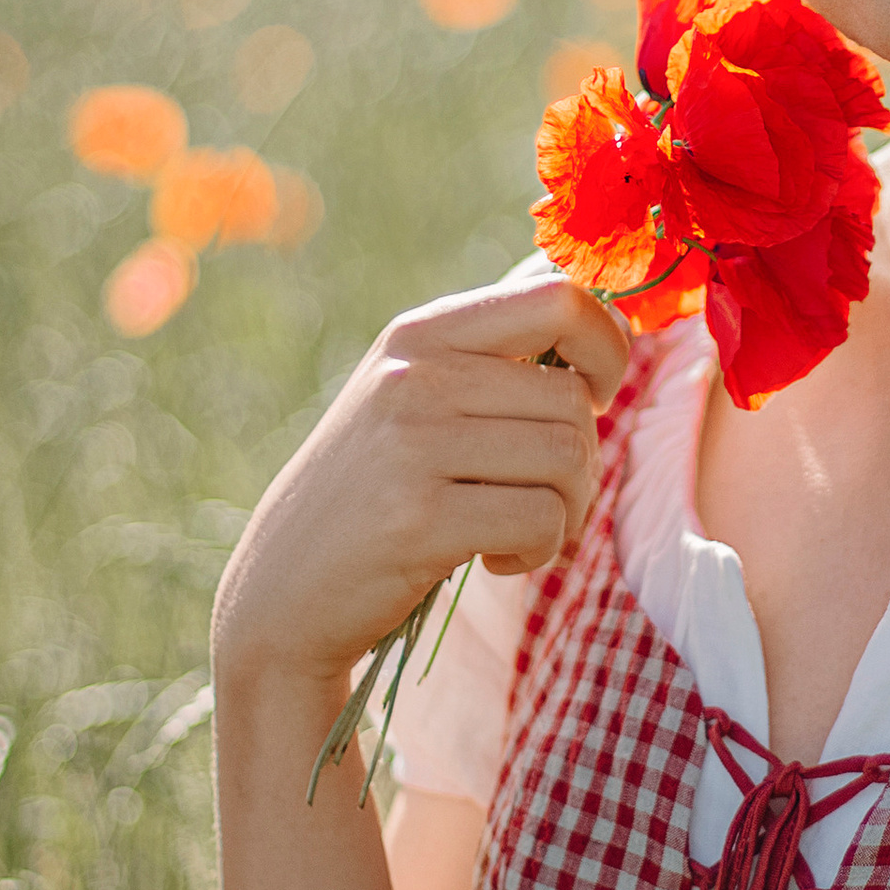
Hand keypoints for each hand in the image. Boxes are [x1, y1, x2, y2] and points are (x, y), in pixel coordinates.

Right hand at [212, 274, 630, 696]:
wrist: (282, 592)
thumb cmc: (371, 494)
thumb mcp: (411, 396)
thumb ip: (489, 353)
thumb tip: (591, 303)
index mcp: (419, 333)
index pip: (557, 298)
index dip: (607, 346)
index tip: (598, 394)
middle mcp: (413, 375)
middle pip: (572, 400)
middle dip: (584, 462)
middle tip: (549, 499)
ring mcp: (412, 444)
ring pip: (567, 460)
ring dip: (566, 512)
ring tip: (519, 531)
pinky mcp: (420, 518)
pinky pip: (541, 520)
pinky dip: (538, 550)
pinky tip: (493, 558)